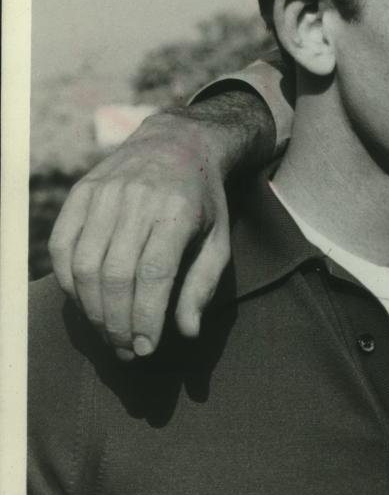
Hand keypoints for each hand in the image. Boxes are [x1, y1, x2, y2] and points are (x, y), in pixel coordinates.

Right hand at [48, 109, 233, 359]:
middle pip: (115, 275)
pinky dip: (68, 282)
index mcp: (176, 211)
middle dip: (118, 322)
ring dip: (92, 310)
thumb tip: (187, 332)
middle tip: (126, 350)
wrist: (178, 144)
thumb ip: (203, 285)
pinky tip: (85, 303)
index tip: (146, 349)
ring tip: (109, 334)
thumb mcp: (219, 240)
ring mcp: (103, 194)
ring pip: (85, 265)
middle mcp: (136, 200)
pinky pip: (62, 246)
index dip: (145, 316)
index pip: (153, 274)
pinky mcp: (80, 193)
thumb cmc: (203, 202)